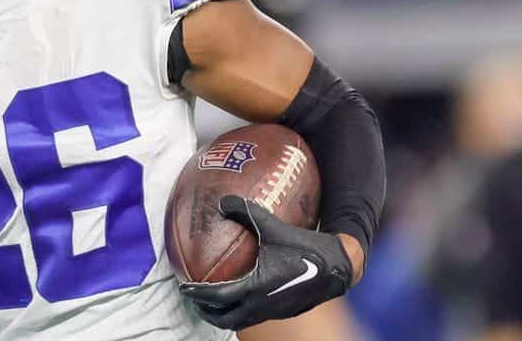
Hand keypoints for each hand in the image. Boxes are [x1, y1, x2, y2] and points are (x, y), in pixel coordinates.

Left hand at [179, 196, 353, 329]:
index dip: (197, 294)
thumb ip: (246, 211)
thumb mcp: (273, 225)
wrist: (338, 266)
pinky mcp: (283, 311)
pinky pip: (254, 317)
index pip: (217, 298)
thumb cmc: (305, 246)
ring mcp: (274, 311)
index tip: (183, 287)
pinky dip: (239, 312)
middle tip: (193, 298)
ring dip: (222, 315)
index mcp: (256, 287)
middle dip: (205, 311)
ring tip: (210, 302)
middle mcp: (263, 305)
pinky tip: (238, 297)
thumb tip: (222, 201)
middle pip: (225, 319)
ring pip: (240, 322)